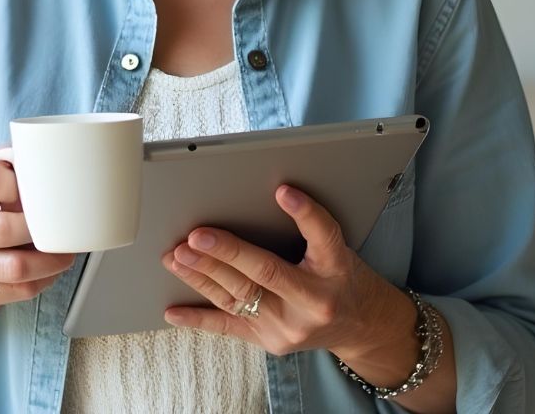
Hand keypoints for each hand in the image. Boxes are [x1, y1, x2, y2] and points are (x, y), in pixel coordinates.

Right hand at [0, 144, 75, 321]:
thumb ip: (1, 163)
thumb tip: (38, 153)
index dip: (20, 183)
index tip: (36, 192)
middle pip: (3, 228)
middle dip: (41, 229)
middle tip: (62, 228)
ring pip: (15, 268)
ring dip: (50, 261)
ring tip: (64, 253)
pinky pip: (16, 291)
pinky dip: (42, 282)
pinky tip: (47, 271)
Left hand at [161, 184, 414, 364]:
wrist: (361, 326)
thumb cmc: (343, 277)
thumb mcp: (339, 248)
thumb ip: (310, 228)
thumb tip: (273, 194)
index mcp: (336, 268)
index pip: (322, 236)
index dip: (304, 213)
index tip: (284, 192)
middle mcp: (313, 302)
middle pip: (265, 273)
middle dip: (226, 254)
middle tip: (195, 236)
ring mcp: (288, 327)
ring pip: (238, 297)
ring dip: (202, 276)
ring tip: (177, 257)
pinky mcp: (269, 342)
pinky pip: (228, 327)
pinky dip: (198, 318)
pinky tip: (173, 311)